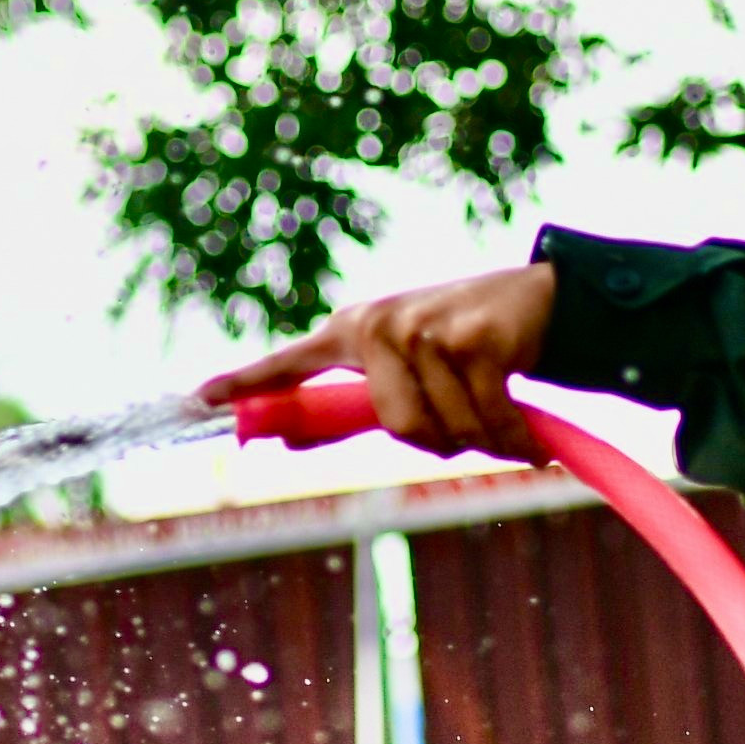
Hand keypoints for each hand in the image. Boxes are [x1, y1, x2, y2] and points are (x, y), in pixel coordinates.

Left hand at [198, 263, 557, 460]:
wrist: (545, 301)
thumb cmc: (468, 342)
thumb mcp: (403, 368)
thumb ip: (351, 407)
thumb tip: (288, 441)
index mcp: (355, 333)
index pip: (291, 364)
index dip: (247, 383)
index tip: (200, 399)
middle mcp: (380, 325)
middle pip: (397, 428)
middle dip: (443, 442)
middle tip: (472, 423)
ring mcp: (424, 327)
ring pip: (445, 431)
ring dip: (487, 441)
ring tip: (503, 414)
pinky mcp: (472, 338)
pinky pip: (489, 422)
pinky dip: (515, 439)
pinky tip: (529, 434)